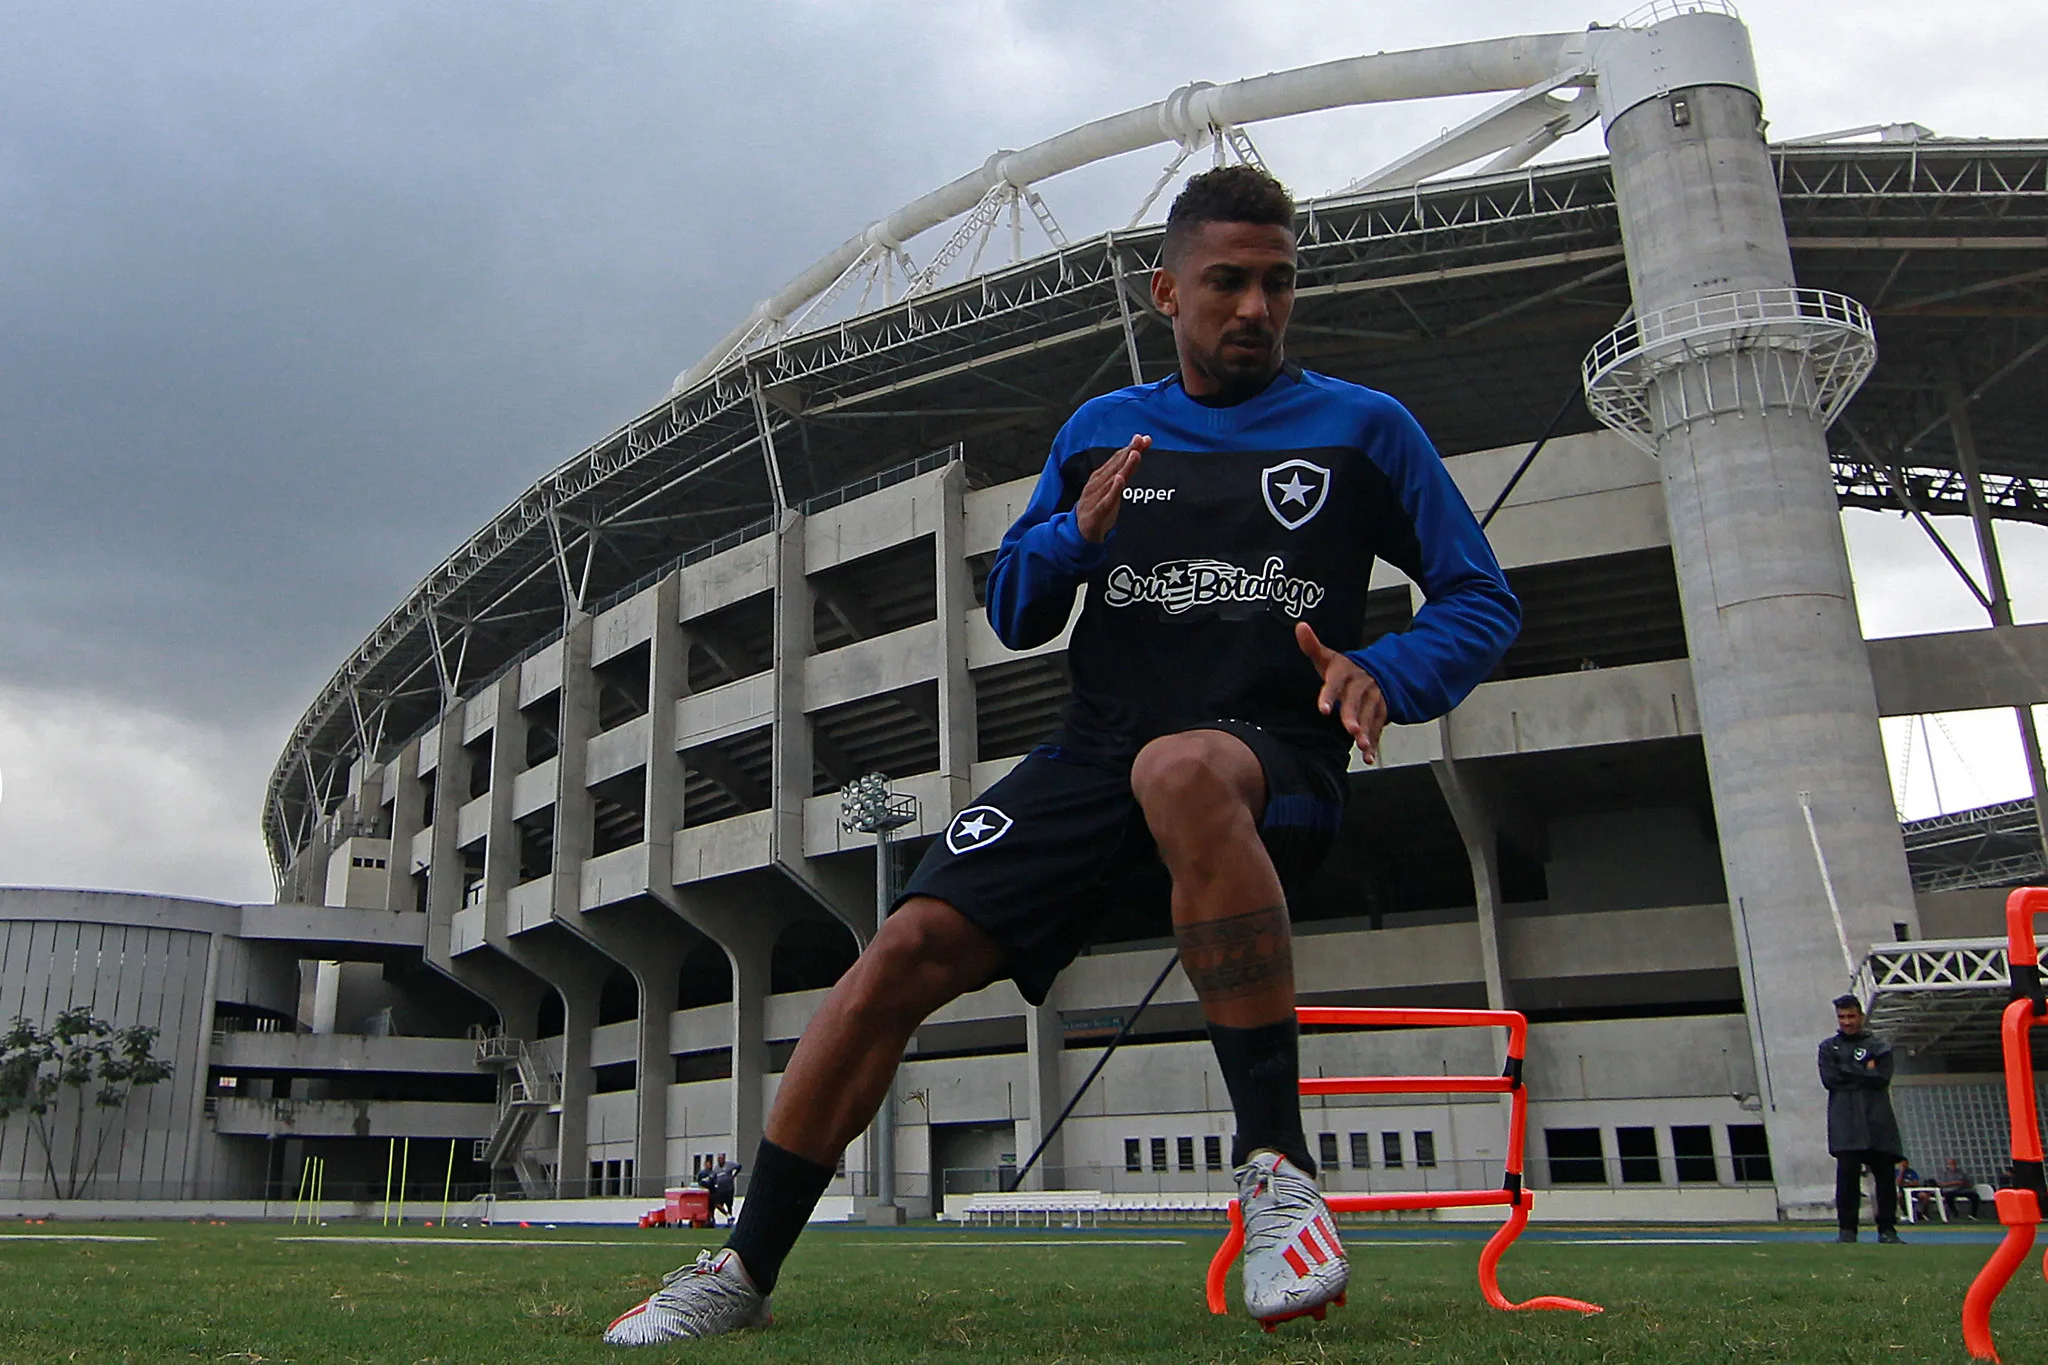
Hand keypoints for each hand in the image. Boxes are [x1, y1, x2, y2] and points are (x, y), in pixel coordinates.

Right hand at [1075, 435, 1148, 542]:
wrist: (1079, 530)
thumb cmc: (1098, 506)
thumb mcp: (1111, 487)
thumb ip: (1124, 471)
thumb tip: (1137, 452)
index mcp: (1101, 476)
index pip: (1118, 460)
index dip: (1131, 448)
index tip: (1144, 438)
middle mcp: (1098, 483)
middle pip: (1116, 466)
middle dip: (1129, 452)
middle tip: (1141, 440)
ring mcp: (1095, 497)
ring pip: (1112, 480)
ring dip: (1124, 466)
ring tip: (1134, 454)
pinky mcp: (1096, 513)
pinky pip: (1106, 500)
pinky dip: (1113, 490)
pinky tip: (1119, 480)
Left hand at [1295, 622, 1387, 763]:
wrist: (1379, 672)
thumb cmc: (1345, 670)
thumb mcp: (1328, 658)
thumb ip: (1312, 646)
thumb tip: (1300, 627)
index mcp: (1345, 671)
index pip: (1336, 682)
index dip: (1330, 695)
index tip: (1323, 709)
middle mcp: (1361, 685)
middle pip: (1356, 701)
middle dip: (1353, 716)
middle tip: (1350, 730)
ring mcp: (1373, 699)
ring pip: (1371, 715)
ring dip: (1367, 731)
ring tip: (1362, 745)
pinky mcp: (1381, 711)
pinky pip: (1378, 727)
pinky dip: (1374, 742)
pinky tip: (1368, 755)